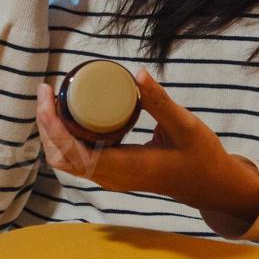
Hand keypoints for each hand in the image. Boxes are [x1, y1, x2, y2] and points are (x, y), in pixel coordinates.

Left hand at [34, 67, 258, 222]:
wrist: (212, 185)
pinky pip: (79, 158)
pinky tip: (70, 113)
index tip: (47, 97)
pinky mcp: (114, 171)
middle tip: (47, 90)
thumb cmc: (201, 157)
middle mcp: (111, 177)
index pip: (73, 153)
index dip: (52, 126)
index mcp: (124, 168)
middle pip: (61, 157)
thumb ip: (161, 102)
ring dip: (53, 131)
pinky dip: (66, 137)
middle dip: (46, 125)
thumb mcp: (185, 126)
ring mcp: (110, 177)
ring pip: (67, 160)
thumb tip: (138, 73)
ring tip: (52, 99)